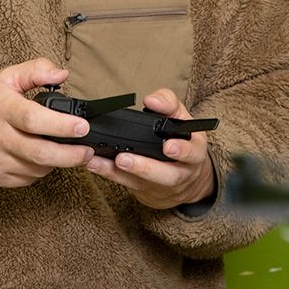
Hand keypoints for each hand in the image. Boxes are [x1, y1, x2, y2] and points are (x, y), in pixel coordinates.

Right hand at [0, 58, 94, 186]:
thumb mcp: (5, 76)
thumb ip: (36, 71)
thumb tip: (62, 75)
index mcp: (0, 106)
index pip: (34, 120)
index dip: (62, 126)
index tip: (83, 127)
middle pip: (40, 153)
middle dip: (70, 155)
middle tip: (87, 151)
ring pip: (36, 169)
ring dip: (56, 163)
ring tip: (65, 152)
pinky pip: (25, 179)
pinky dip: (39, 171)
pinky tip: (41, 158)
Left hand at [86, 88, 215, 209]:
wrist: (183, 173)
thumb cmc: (179, 137)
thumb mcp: (180, 116)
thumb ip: (168, 103)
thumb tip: (152, 100)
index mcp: (194, 151)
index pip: (192, 150)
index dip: (182, 150)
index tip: (168, 145)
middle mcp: (181, 171)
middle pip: (167, 175)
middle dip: (146, 168)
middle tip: (124, 159)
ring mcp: (161, 183)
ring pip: (144, 183)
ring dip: (121, 173)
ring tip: (103, 161)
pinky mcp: (144, 188)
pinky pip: (126, 183)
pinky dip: (109, 173)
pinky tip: (94, 164)